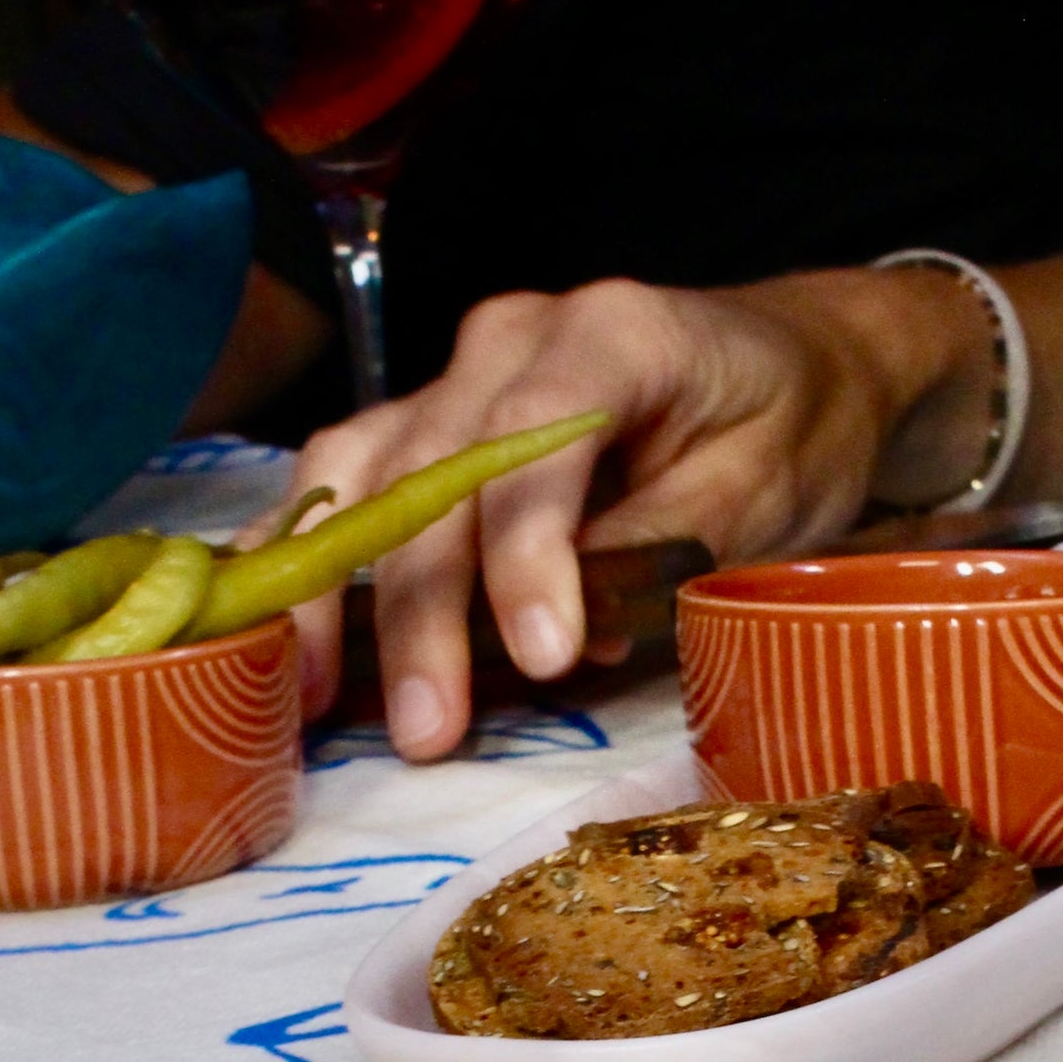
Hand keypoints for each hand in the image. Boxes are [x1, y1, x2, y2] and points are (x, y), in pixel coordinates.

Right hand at [283, 268, 993, 757]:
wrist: (790, 361)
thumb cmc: (789, 424)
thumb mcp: (768, 485)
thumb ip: (669, 540)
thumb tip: (579, 631)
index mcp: (614, 332)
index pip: (536, 438)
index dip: (525, 553)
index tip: (539, 659)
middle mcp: (512, 339)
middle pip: (435, 470)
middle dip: (424, 611)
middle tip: (427, 730)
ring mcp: (454, 377)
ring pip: (360, 470)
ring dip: (334, 590)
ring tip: (319, 700)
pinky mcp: (422, 422)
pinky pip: (338, 478)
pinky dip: (301, 552)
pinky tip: (272, 633)